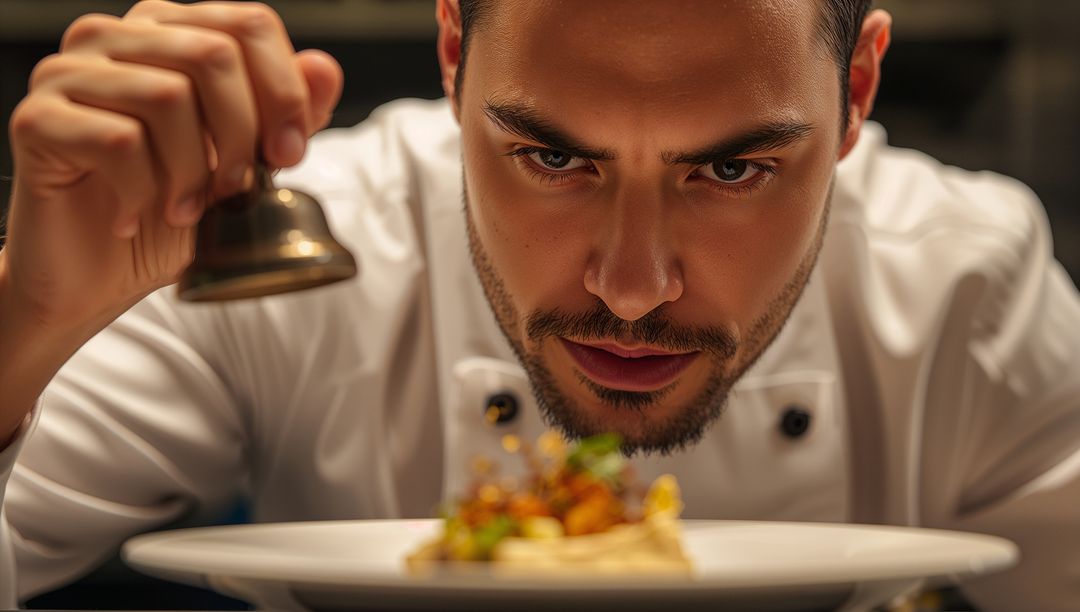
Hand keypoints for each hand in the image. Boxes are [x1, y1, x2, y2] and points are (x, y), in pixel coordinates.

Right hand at [1, 0, 342, 334]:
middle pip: (213, 54)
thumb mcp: (249, 163)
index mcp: (168, 33)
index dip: (284, 92)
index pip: (248, 23)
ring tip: (183, 209)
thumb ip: (287, 113)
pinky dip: (144, 193)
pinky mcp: (37, 119)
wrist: (94, 275)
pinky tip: (135, 216)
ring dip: (193, 172)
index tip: (288, 154)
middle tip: (235, 190)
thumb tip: (324, 68)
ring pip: (168, 96)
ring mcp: (68, 73)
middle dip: (243, 135)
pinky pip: (119, 142)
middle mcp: (113, 38)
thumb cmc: (169, 213)